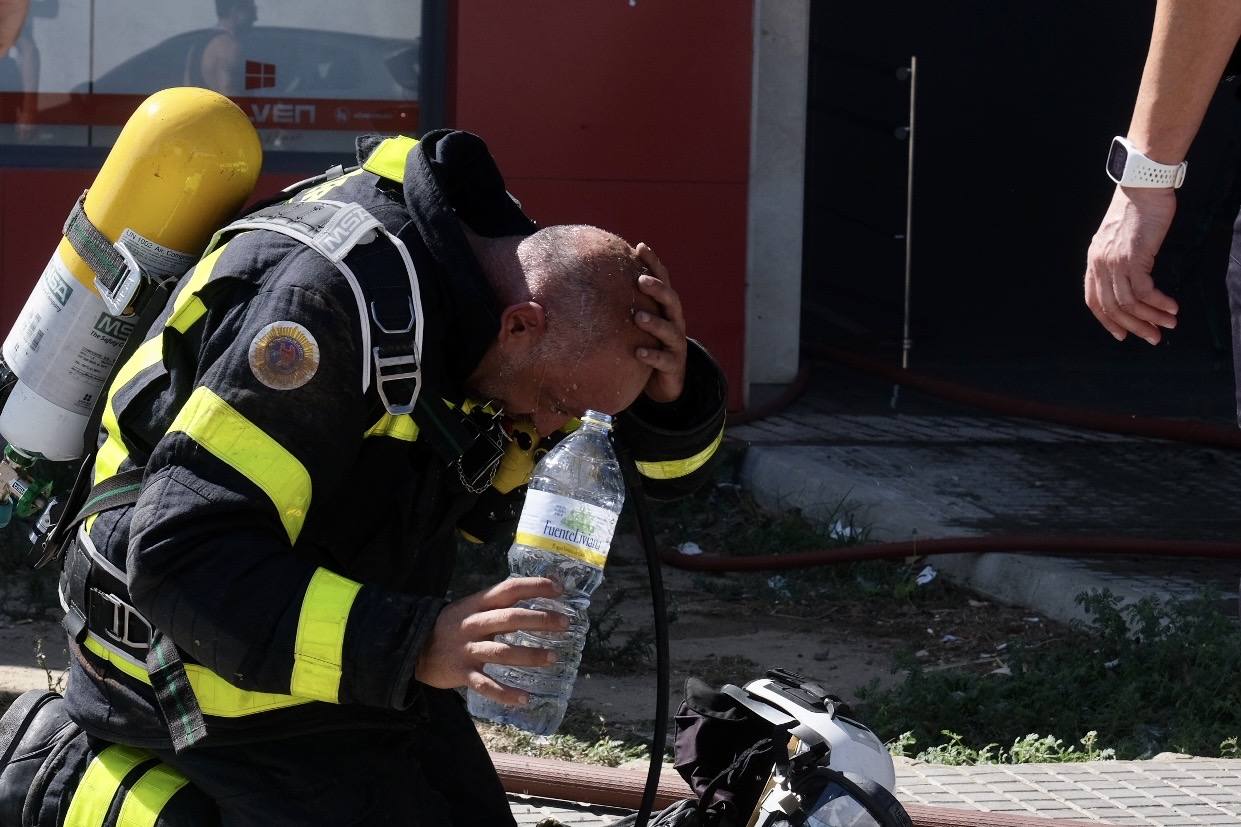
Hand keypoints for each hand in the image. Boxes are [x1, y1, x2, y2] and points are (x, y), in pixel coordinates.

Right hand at [416, 577, 568, 705]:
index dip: (534, 586)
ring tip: (553, 658)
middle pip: (510, 618)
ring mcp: (467, 650)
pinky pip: (486, 685)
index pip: (509, 589)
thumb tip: (537, 599)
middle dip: (540, 620)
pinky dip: (506, 694)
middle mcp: (474, 624)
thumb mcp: (471, 608)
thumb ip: (498, 605)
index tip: (559, 588)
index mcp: (477, 604)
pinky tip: (525, 699)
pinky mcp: (461, 673)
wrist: (412, 647)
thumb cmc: (451, 626)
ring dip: (530, 655)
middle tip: (565, 623)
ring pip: (502, 652)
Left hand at [633, 242, 686, 402]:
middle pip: (671, 301)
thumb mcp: (635, 324)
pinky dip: (652, 355)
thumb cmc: (645, 345)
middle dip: (658, 289)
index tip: (641, 246)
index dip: (654, 263)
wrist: (663, 382)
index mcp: (665, 309)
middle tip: (641, 281)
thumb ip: (621, 304)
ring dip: (655, 322)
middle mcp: (674, 322)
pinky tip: (638, 352)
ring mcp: (675, 345)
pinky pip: (664, 360)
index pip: (663, 281)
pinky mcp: (673, 366)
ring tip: (638, 317)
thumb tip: (586, 281)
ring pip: (670, 330)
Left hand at [1084, 186, 1178, 343]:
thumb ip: (1117, 260)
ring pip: (1128, 303)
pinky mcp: (1132, 258)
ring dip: (1151, 318)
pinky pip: (1144, 291)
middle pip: (1111, 308)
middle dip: (1133, 327)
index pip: (1093, 301)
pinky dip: (1158, 303)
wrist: (1142, 187)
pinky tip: (1171, 307)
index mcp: (1093, 262)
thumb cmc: (1136, 211)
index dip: (1107, 321)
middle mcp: (1099, 265)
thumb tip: (1130, 281)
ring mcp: (1114, 262)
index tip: (1122, 334)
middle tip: (1152, 337)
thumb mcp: (1118, 239)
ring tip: (1168, 324)